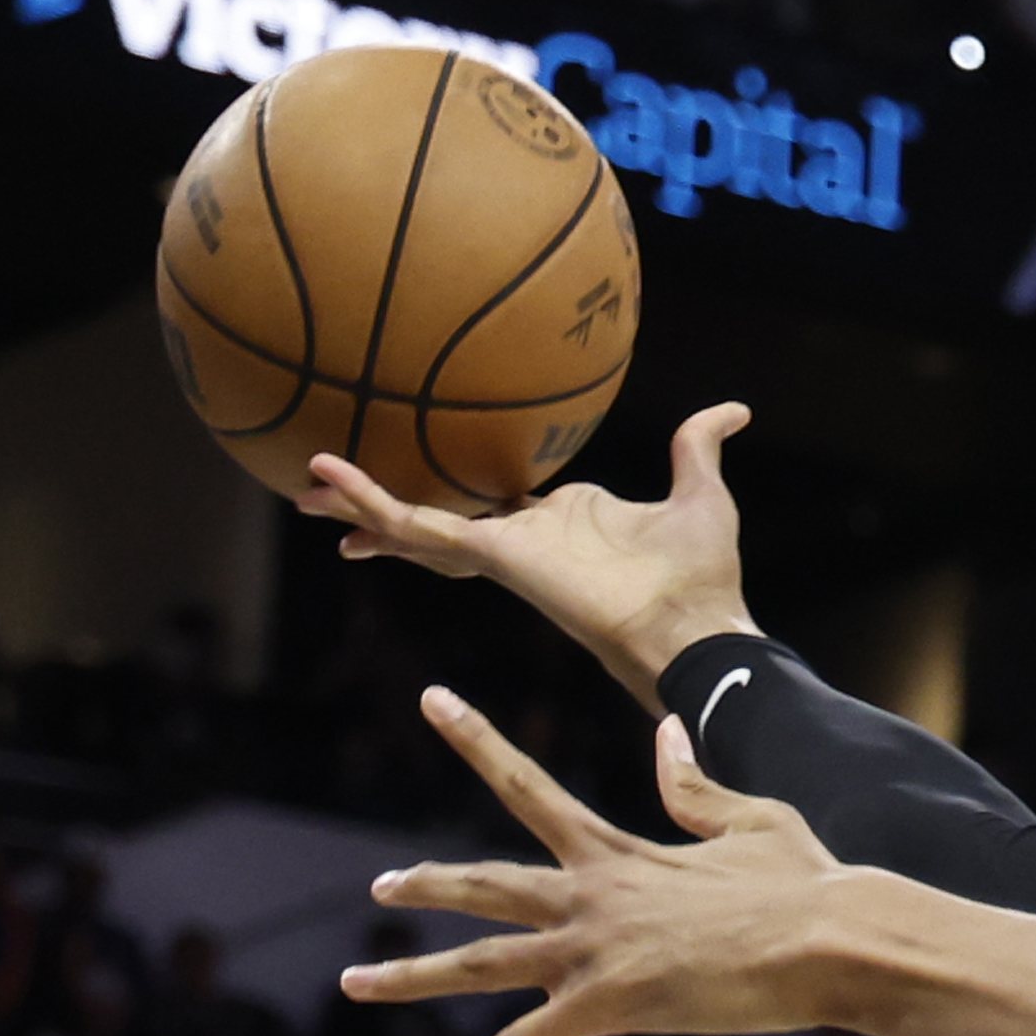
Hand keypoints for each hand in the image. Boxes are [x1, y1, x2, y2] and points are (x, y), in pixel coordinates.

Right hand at [301, 404, 760, 708]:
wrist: (696, 626)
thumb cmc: (703, 577)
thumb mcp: (700, 490)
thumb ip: (699, 446)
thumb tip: (732, 409)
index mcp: (558, 524)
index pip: (490, 503)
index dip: (453, 492)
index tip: (420, 472)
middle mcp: (522, 541)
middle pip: (437, 517)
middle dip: (383, 508)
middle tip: (327, 490)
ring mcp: (504, 552)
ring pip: (416, 524)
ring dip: (360, 503)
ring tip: (303, 484)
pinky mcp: (495, 557)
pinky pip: (423, 527)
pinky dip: (375, 503)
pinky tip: (332, 480)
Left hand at [341, 690, 852, 1035]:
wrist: (832, 938)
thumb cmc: (808, 885)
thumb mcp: (750, 820)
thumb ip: (694, 789)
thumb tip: (666, 738)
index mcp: (618, 852)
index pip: (529, 786)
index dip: (477, 739)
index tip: (432, 699)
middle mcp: (589, 895)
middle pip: (484, 883)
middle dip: (428, 884)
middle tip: (381, 885)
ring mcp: (591, 950)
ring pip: (477, 964)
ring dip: (410, 976)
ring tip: (355, 981)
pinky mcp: (604, 1005)